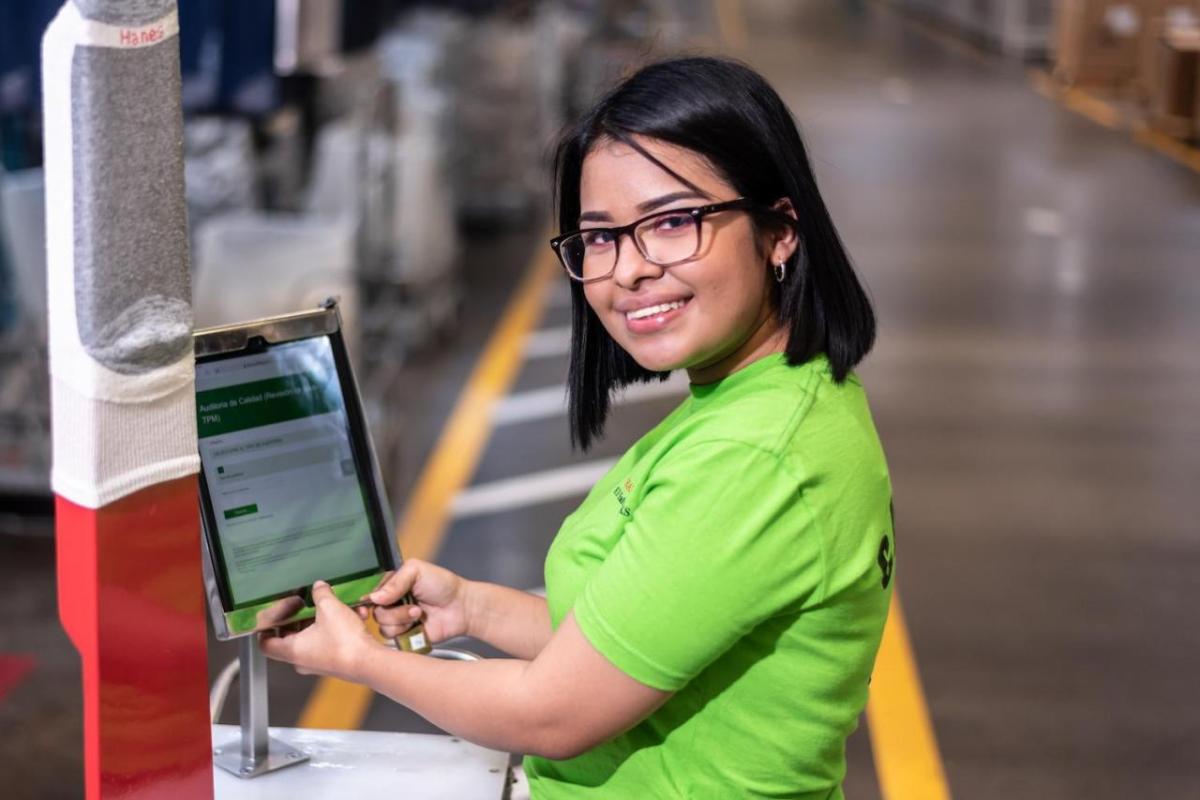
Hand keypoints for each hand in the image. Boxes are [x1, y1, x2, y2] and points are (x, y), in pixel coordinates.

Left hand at [260, 581, 381, 680]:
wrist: (369, 663)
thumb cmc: (344, 641)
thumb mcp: (330, 608)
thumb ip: (321, 594)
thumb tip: (319, 587)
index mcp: (291, 650)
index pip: (265, 643)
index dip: (266, 627)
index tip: (272, 614)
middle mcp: (301, 660)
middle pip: (290, 637)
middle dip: (299, 617)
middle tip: (305, 603)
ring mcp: (318, 663)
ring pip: (313, 637)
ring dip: (322, 619)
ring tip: (336, 605)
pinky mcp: (334, 662)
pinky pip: (329, 641)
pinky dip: (337, 627)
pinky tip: (353, 615)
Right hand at [365, 559, 470, 643]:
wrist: (461, 607)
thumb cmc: (443, 585)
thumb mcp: (417, 571)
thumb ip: (394, 581)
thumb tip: (374, 597)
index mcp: (391, 585)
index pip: (369, 593)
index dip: (365, 600)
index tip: (367, 605)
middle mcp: (392, 603)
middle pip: (374, 611)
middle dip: (394, 610)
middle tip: (413, 604)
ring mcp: (398, 620)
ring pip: (383, 625)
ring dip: (402, 619)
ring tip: (419, 613)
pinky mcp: (404, 635)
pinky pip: (393, 638)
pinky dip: (405, 631)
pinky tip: (419, 625)